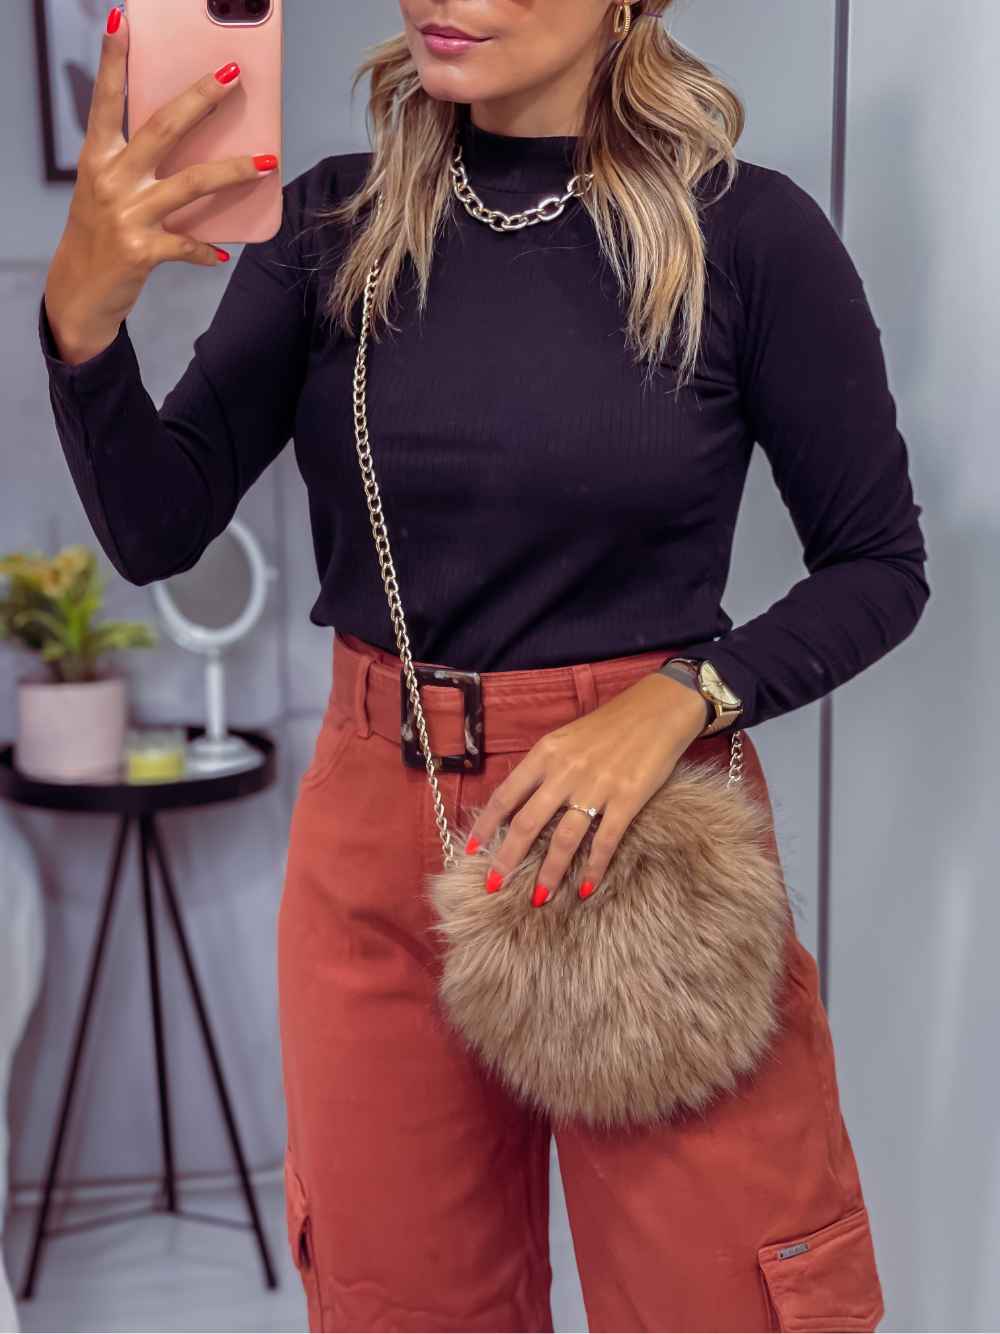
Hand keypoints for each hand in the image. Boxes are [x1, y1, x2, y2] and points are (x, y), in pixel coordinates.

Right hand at [43, 6, 279, 363]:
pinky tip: (222, 253)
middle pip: (163, 128)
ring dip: (233, 172)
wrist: (80, 292)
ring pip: (191, 183)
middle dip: (201, 98)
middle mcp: (111, 179)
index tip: (123, 23)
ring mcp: (127, 214)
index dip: (113, 62)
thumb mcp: (107, 192)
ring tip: (266, 163)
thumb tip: (192, 147)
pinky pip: (188, 244)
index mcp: (98, 158)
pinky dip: (207, 249)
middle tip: (233, 74)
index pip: (106, 101)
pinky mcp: (141, 250)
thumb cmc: (101, 235)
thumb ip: (138, 167)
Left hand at [464, 671, 710, 905]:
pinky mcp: (628, 799)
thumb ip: (544, 767)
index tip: (472, 850)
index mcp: (545, 754)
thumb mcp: (566, 738)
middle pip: (527, 823)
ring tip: (538, 899)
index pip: (506, 795)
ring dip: (549, 873)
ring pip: (564, 839)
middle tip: (493, 886)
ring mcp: (596, 787)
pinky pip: (605, 841)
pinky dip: (594, 868)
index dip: (486, 825)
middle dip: (507, 859)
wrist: (658, 710)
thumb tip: (520, 802)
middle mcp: (565, 772)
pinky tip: (586, 888)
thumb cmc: (609, 724)